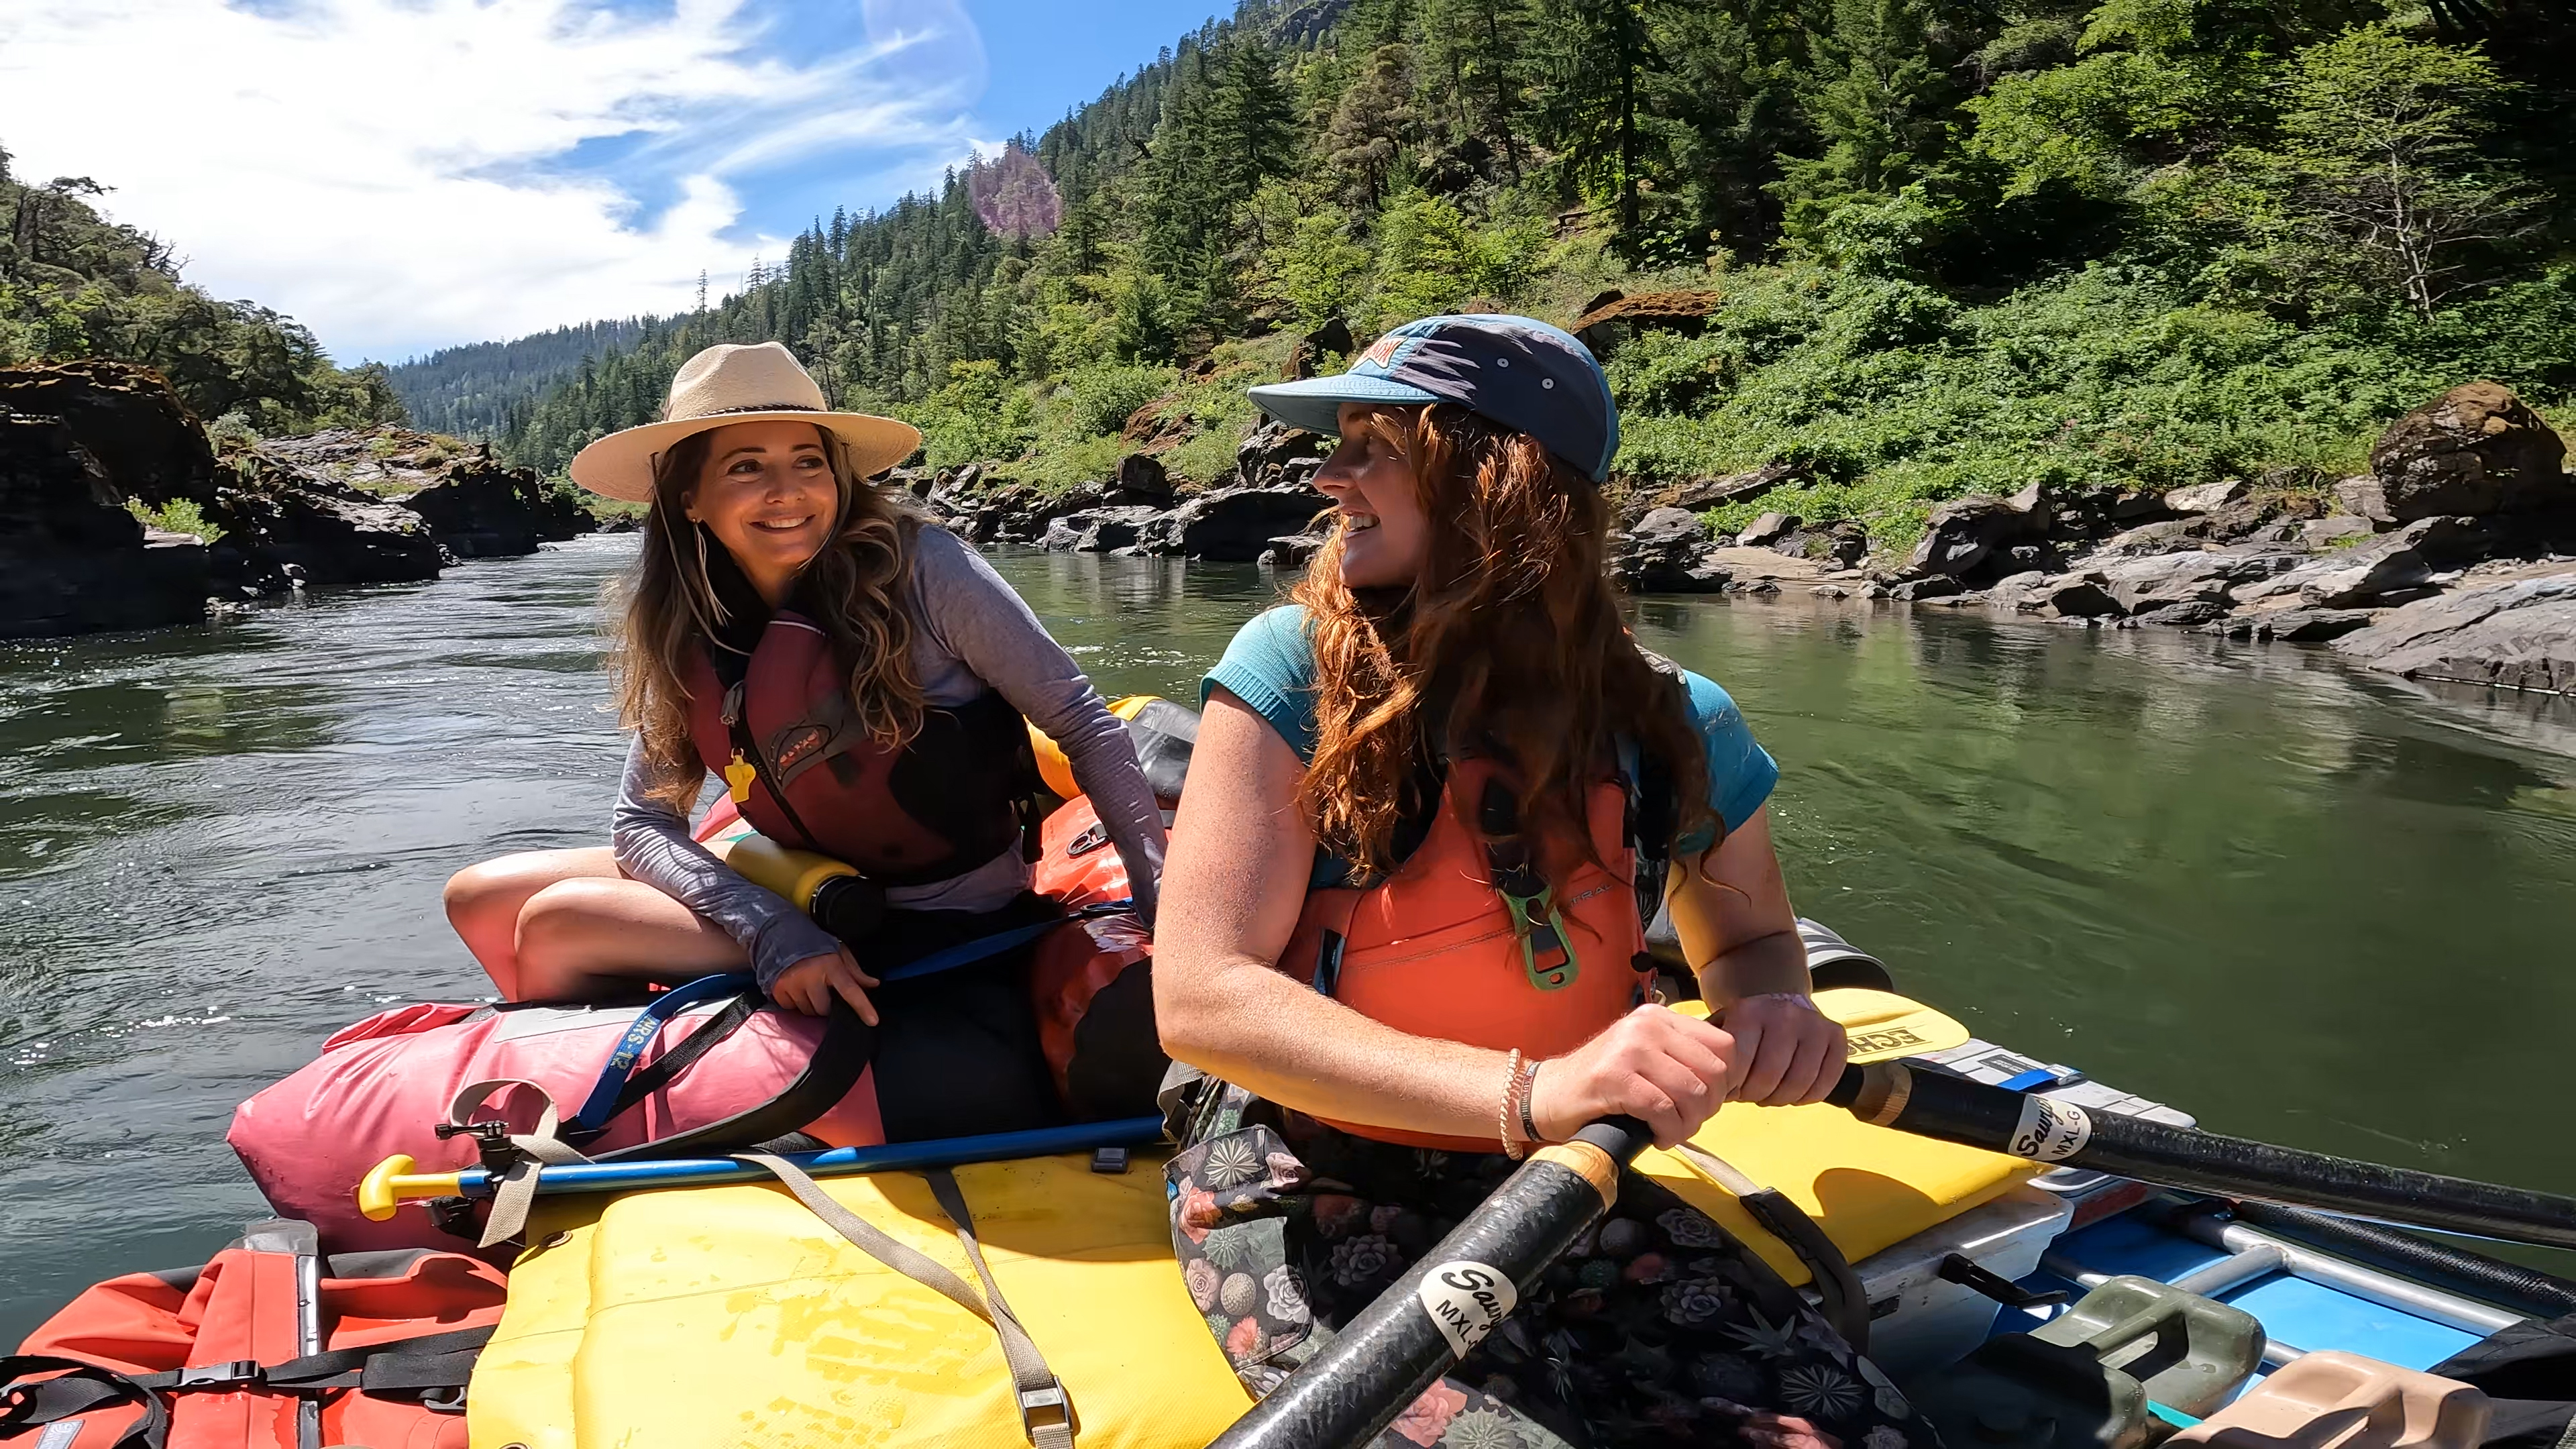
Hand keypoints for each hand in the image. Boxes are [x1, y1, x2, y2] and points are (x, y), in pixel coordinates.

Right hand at [770, 946, 879, 1023]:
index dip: (862, 1007)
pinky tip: (796, 988)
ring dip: (811, 1004)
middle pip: (824, 1009)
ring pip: (807, 1011)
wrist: (782, 935)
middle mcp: (810, 976)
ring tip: (808, 987)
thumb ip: (855, 971)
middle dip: (826, 1004)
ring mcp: (792, 984)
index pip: (850, 990)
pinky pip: (791, 1008)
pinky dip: (795, 1002)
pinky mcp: (778, 990)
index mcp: (830, 965)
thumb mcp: (839, 952)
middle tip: (823, 990)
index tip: (872, 1021)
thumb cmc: (815, 945)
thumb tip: (873, 984)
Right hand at [1528, 1005, 1737, 1149]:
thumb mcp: (1645, 1056)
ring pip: (1692, 1092)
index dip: (1726, 1081)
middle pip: (1714, 1071)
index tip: (1707, 1101)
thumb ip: (1681, 1058)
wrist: (1546, 1094)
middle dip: (1709, 1106)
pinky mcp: (1614, 1077)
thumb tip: (1727, 1083)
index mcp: (1659, 1017)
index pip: (1724, 1045)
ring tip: (1672, 1131)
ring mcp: (1629, 1049)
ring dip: (1689, 1123)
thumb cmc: (1601, 1082)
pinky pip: (1663, 1109)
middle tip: (1688, 1120)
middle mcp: (1647, 1025)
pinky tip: (1657, 1137)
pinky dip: (1668, 1131)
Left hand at [1717, 993, 1845, 1105]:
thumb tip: (1706, 1085)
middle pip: (1770, 1077)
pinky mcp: (1836, 1035)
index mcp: (1750, 1012)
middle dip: (1755, 1095)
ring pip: (1800, 1083)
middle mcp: (1785, 1014)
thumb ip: (1712, 1054)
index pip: (1740, 1065)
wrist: (1776, 1000)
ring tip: (1769, 1093)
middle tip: (1749, 1094)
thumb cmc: (1746, 1026)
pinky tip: (1794, 1092)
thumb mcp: (1721, 1030)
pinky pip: (1826, 1081)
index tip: (1730, 1090)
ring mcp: (1814, 1024)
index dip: (1733, 1087)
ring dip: (1781, 1098)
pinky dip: (1808, 1096)